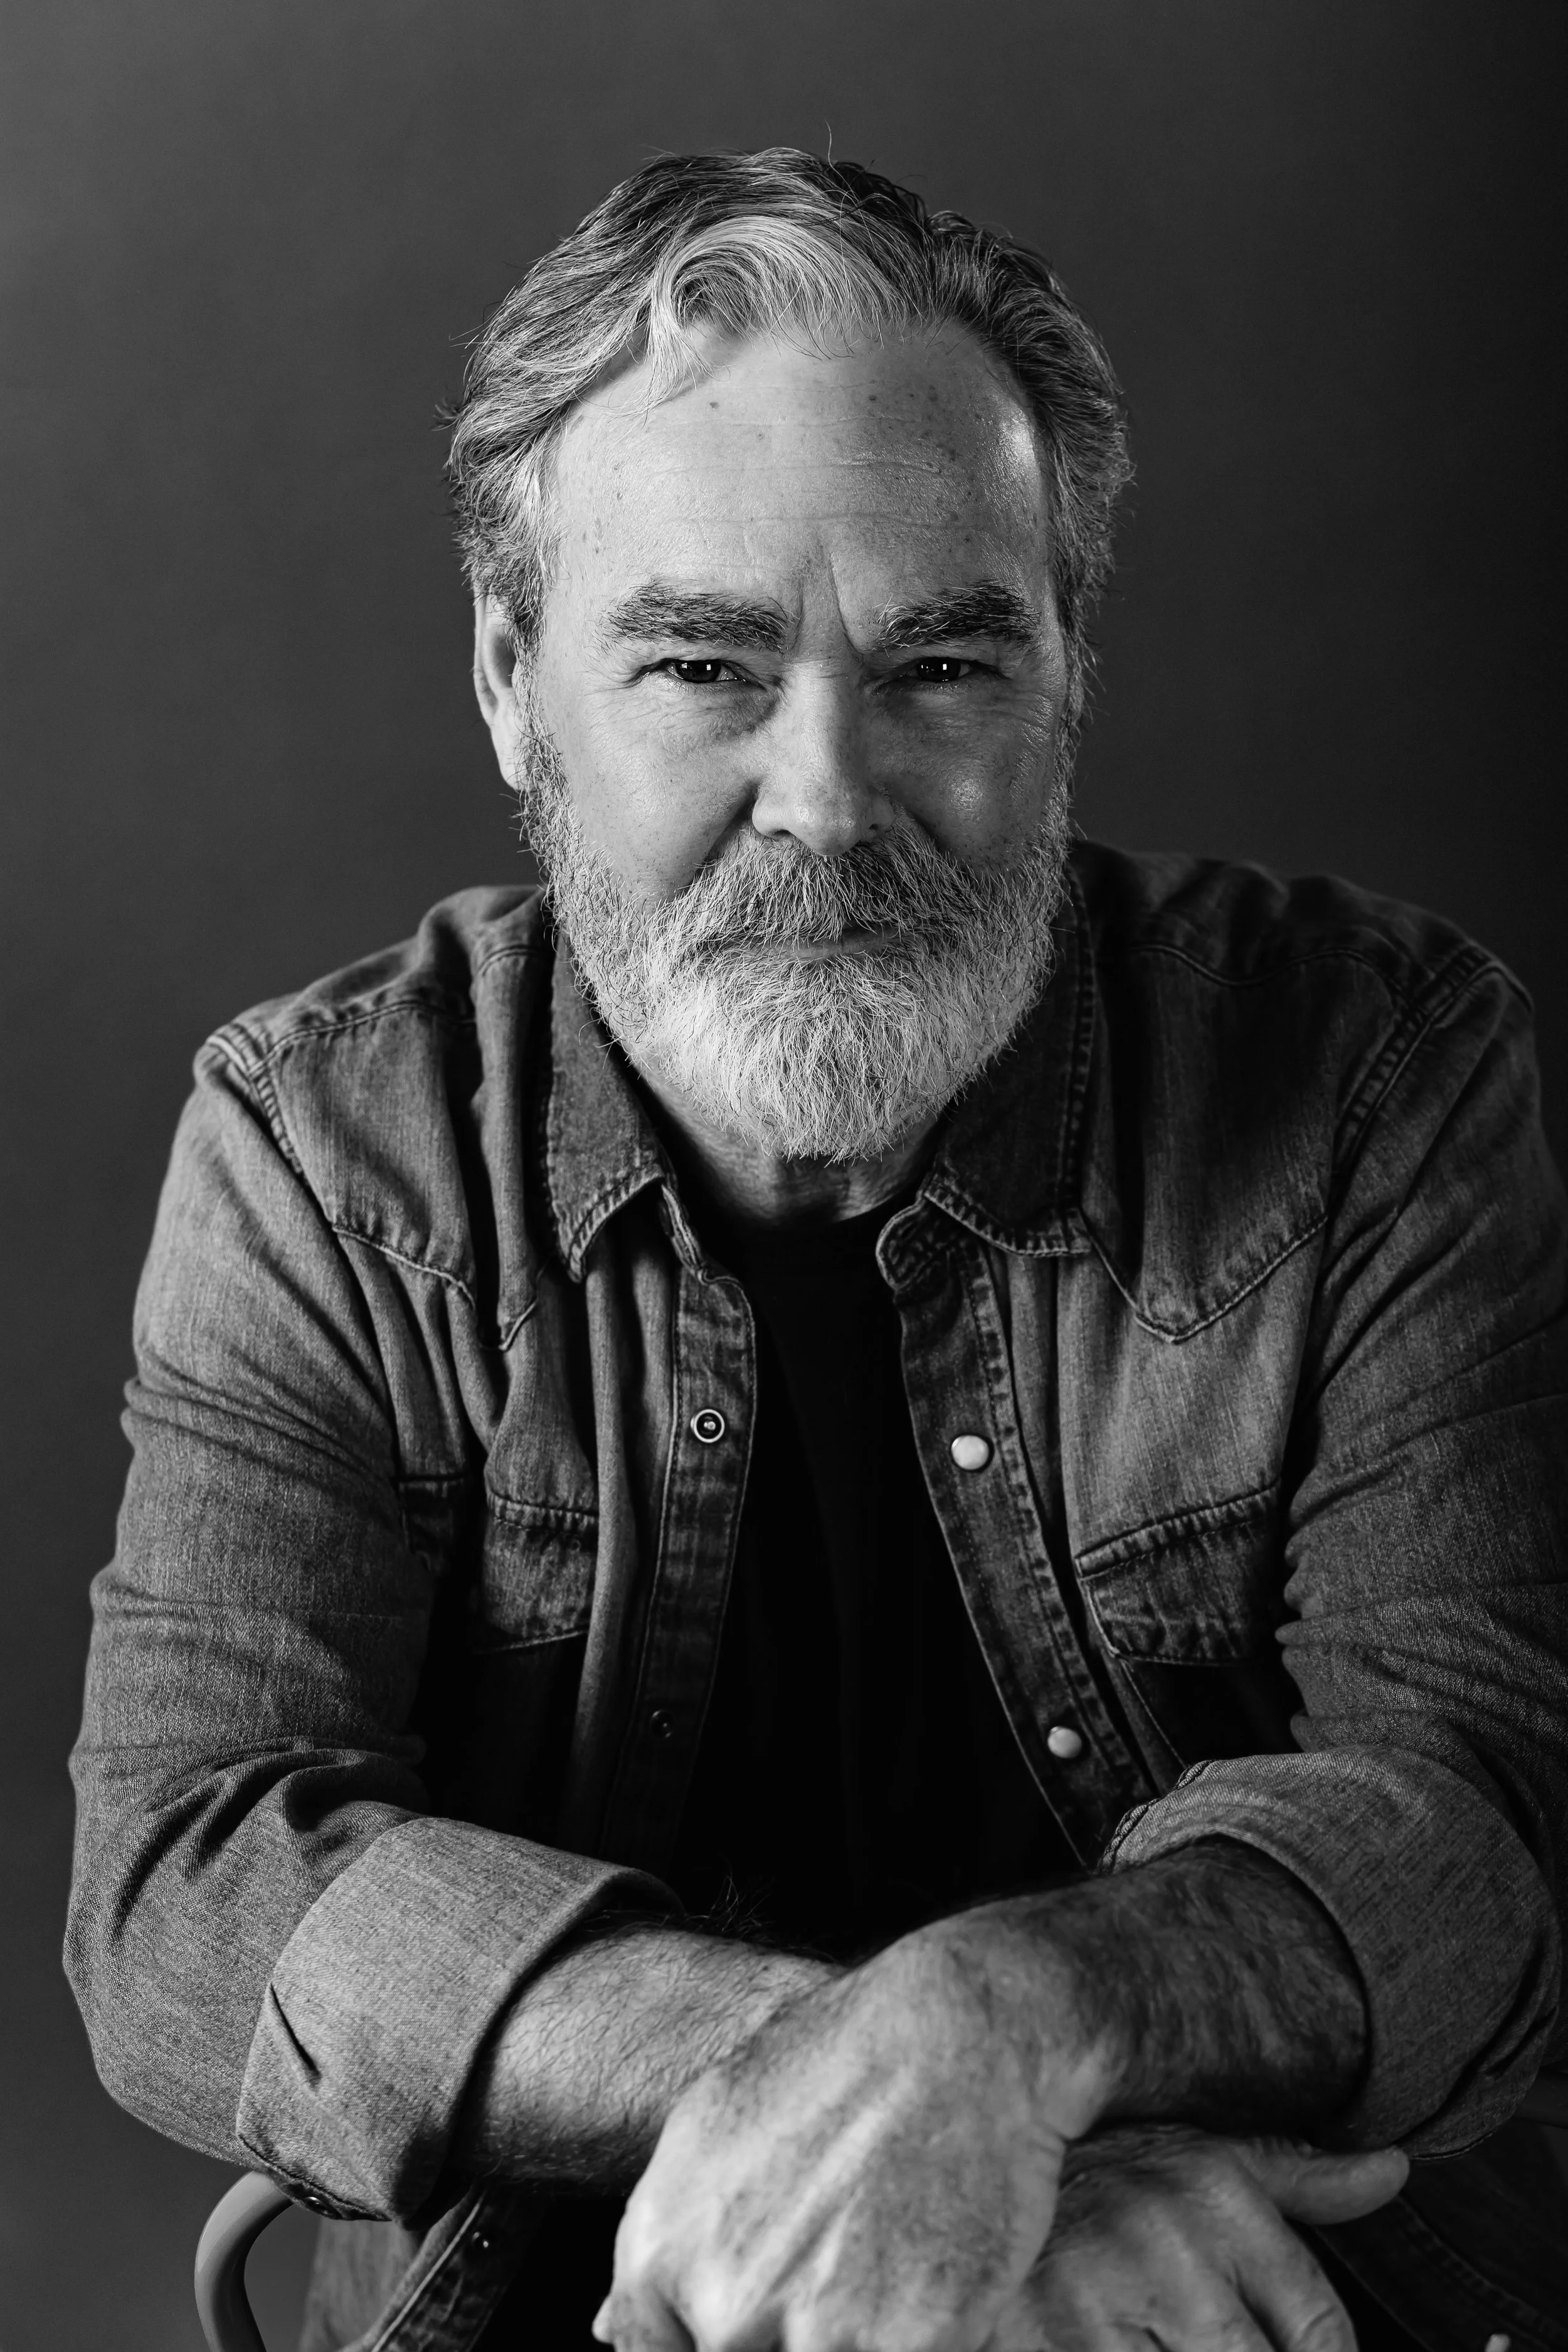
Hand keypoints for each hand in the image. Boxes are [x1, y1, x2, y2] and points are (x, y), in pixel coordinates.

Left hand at [593, 1921, 1103, 2351]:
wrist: (963, 2027)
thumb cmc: (843, 2056)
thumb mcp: (714, 2118)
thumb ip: (667, 2232)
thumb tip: (608, 2332)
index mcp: (663, 2247)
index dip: (712, 2338)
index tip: (764, 2312)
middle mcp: (723, 2300)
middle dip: (783, 2332)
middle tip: (834, 2260)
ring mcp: (814, 2330)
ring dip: (843, 2338)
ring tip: (878, 2264)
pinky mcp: (909, 2347)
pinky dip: (913, 2338)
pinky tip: (927, 2287)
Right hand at [987, 2126, 1408, 2351]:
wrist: (970, 2142)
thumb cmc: (1114, 2169)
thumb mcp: (1211, 2158)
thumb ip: (1305, 2179)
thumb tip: (1396, 2170)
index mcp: (1218, 2200)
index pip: (1324, 2335)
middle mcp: (1166, 2248)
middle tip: (1213, 2345)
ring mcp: (1097, 2304)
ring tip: (1166, 2347)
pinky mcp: (1038, 2345)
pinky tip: (1127, 2351)